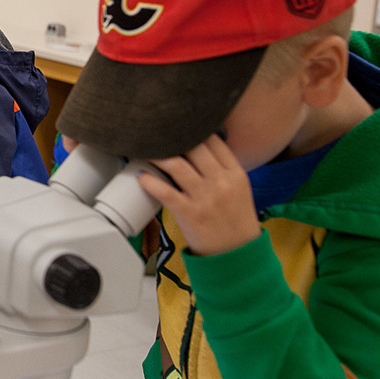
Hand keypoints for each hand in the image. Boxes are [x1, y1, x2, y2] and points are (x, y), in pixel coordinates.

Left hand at [137, 134, 259, 255]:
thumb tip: (199, 146)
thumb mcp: (238, 189)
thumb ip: (222, 167)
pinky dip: (150, 181)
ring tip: (144, 149)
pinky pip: (165, 192)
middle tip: (156, 132)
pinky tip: (141, 175)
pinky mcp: (189, 213)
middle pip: (194, 147)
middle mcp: (221, 182)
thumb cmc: (235, 220)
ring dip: (157, 155)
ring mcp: (205, 197)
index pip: (214, 141)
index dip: (194, 128)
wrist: (237, 254)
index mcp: (235, 173)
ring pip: (177, 165)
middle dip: (173, 137)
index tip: (178, 124)